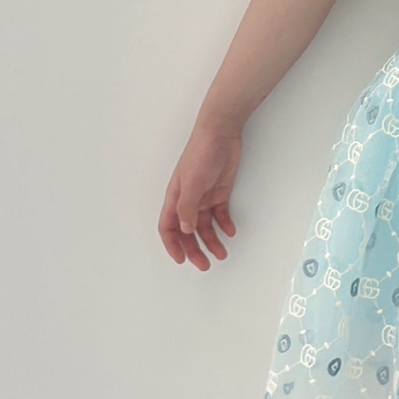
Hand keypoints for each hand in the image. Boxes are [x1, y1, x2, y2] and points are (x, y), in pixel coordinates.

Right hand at [159, 122, 241, 269]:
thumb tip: (185, 230)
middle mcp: (188, 200)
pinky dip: (225, 225)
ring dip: (212, 241)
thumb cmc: (200, 154)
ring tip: (222, 254)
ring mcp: (204, 197)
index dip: (172, 245)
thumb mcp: (191, 184)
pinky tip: (231, 232)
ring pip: (205, 226)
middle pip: (187, 232)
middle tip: (204, 265)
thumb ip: (186, 209)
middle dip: (194, 250)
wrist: (221, 133)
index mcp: (175, 198)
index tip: (181, 260)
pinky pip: (220, 214)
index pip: (168, 228)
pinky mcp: (220, 192)